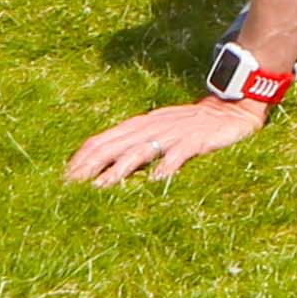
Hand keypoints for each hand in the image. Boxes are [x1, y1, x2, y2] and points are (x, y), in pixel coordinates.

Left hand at [63, 99, 270, 187]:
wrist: (233, 108)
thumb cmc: (191, 125)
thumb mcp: (159, 131)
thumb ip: (135, 145)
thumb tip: (103, 168)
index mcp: (139, 126)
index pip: (100, 141)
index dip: (80, 160)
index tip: (63, 180)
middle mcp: (151, 127)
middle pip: (113, 146)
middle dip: (90, 168)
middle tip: (71, 189)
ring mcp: (174, 134)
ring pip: (140, 150)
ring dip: (119, 170)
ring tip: (103, 188)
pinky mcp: (197, 140)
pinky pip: (179, 154)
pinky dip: (166, 166)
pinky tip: (157, 181)